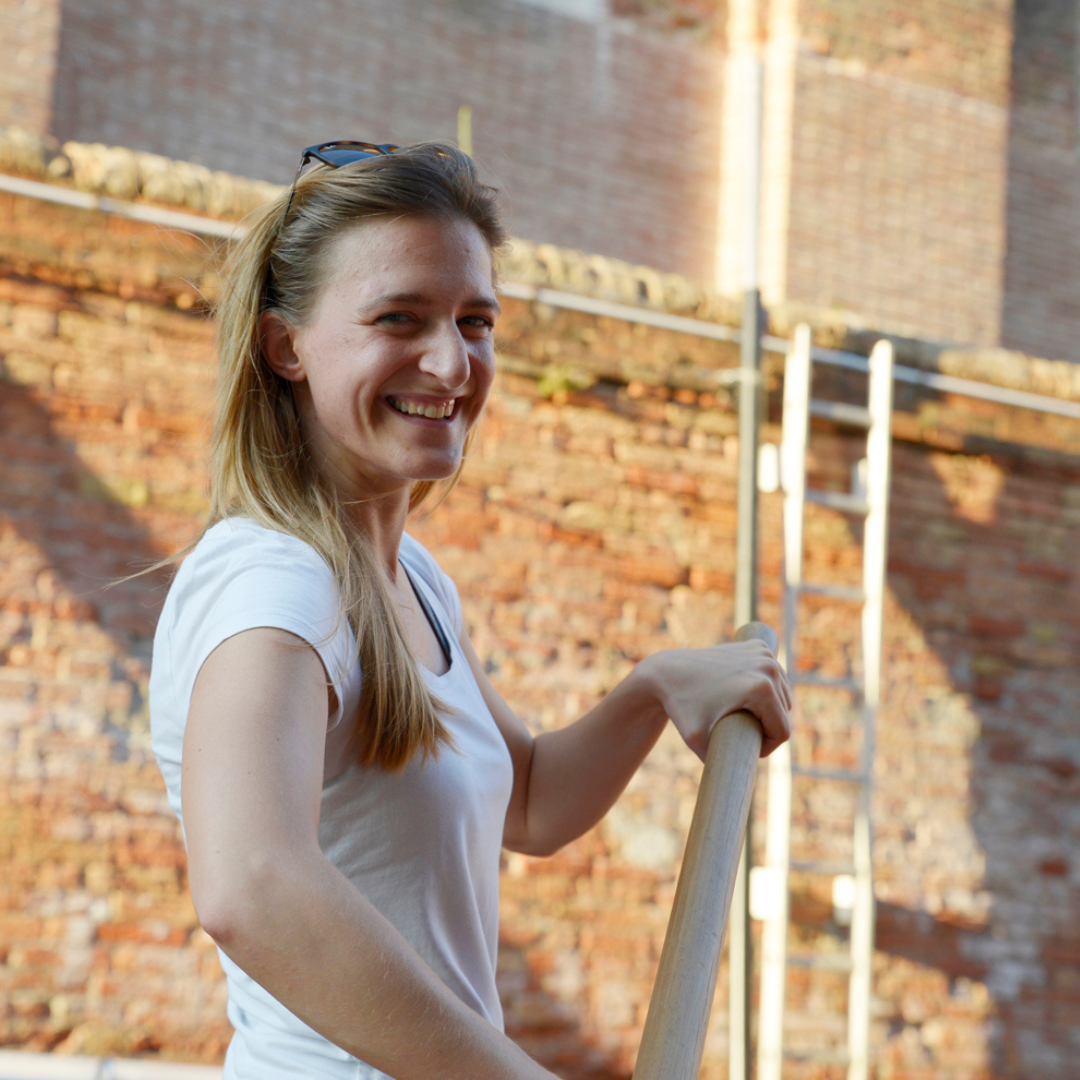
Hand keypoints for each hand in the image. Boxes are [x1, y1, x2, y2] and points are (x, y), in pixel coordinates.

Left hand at [640, 641, 791, 760]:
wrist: (667, 672)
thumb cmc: (681, 708)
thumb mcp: (698, 742)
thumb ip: (720, 766)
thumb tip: (736, 785)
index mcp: (761, 689)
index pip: (782, 731)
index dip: (767, 747)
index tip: (745, 749)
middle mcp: (767, 667)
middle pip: (785, 712)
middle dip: (767, 727)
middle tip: (739, 732)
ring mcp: (764, 653)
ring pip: (782, 695)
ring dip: (769, 709)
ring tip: (743, 717)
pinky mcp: (758, 646)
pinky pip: (774, 677)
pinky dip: (765, 688)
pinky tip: (745, 695)